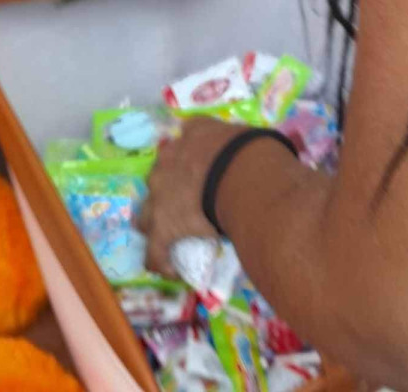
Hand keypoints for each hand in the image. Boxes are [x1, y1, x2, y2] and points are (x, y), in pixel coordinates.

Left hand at [140, 116, 243, 276]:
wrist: (242, 175)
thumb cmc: (253, 152)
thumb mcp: (248, 138)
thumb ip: (242, 145)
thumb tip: (259, 152)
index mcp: (192, 135)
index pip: (184, 142)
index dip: (189, 157)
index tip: (199, 168)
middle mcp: (169, 160)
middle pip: (159, 177)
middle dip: (166, 190)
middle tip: (186, 203)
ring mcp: (160, 194)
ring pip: (147, 214)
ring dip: (157, 225)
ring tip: (171, 239)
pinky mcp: (162, 227)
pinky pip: (155, 251)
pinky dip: (162, 261)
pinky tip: (173, 271)